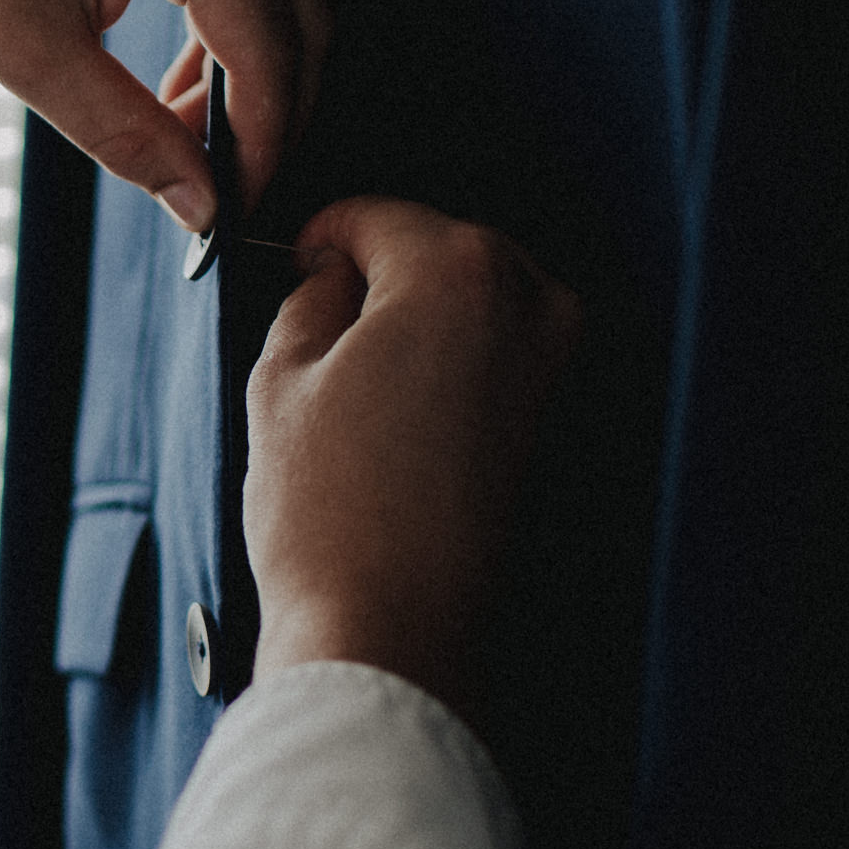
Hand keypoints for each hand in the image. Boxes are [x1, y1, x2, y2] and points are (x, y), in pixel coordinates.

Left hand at [0, 0, 325, 225]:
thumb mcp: (31, 57)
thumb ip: (129, 137)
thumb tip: (205, 209)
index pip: (272, 47)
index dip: (265, 142)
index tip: (237, 207)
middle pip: (302, 11)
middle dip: (270, 110)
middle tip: (218, 184)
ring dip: (252, 66)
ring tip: (176, 130)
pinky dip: (232, 17)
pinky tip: (175, 77)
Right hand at [243, 198, 581, 714]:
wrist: (392, 632)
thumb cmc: (329, 512)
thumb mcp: (279, 377)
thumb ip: (309, 298)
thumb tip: (331, 277)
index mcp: (457, 270)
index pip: (375, 215)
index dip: (320, 239)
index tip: (293, 267)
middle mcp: (532, 302)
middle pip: (438, 252)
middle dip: (379, 280)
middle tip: (317, 336)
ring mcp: (562, 367)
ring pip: (475, 307)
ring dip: (420, 328)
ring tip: (358, 393)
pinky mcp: (569, 426)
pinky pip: (502, 362)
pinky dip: (455, 374)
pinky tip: (403, 427)